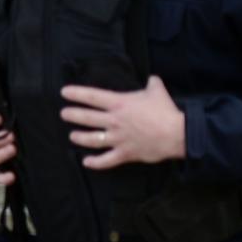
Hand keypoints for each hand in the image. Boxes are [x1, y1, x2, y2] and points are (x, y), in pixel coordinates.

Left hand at [60, 75, 185, 169]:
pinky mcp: (124, 153)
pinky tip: (86, 162)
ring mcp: (118, 138)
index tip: (64, 92)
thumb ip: (152, 84)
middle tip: (64, 114)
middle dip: (72, 115)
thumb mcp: (157, 91)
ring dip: (80, 137)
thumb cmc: (166, 111)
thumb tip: (152, 78)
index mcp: (120, 104)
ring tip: (72, 135)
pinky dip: (95, 162)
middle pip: (87, 118)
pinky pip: (106, 160)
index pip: (93, 97)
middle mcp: (114, 121)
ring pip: (92, 139)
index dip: (76, 94)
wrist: (177, 133)